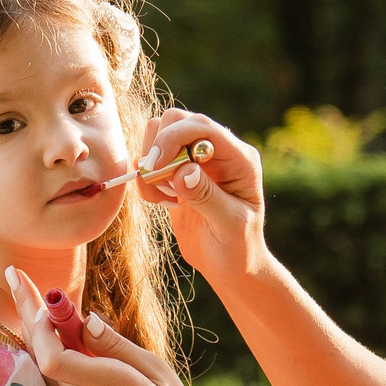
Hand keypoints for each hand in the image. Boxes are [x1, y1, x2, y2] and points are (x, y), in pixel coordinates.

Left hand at [4, 265, 228, 385]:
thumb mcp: (157, 373)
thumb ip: (117, 346)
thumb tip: (85, 319)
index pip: (53, 358)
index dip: (41, 325)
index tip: (44, 295)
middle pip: (38, 356)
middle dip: (27, 313)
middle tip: (15, 276)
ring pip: (40, 368)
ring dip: (34, 333)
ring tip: (27, 296)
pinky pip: (48, 382)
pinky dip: (44, 354)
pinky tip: (46, 334)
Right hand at [131, 108, 267, 286]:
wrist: (230, 265)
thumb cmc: (238, 247)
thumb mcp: (229, 225)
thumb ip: (206, 196)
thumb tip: (183, 171)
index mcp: (239, 158)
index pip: (202, 126)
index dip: (174, 138)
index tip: (156, 166)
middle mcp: (218, 151)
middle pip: (176, 120)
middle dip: (159, 148)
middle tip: (159, 185)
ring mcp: (196, 160)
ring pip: (159, 134)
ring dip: (150, 164)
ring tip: (163, 197)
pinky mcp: (177, 172)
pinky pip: (151, 160)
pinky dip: (146, 179)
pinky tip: (164, 202)